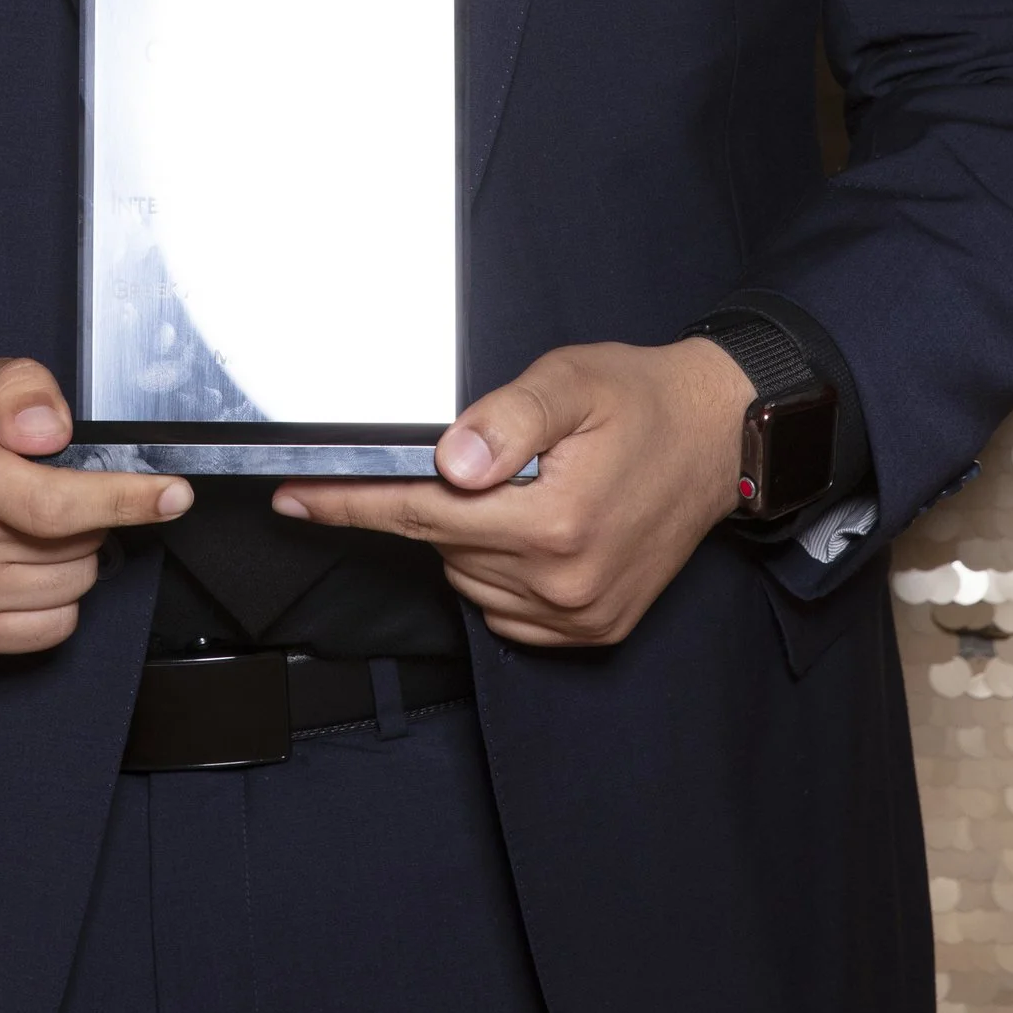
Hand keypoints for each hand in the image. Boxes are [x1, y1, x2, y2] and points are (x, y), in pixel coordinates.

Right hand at [0, 358, 190, 656]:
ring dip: (74, 555)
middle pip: (74, 547)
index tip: (173, 495)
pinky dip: (58, 596)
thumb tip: (54, 433)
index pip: (52, 504)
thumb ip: (20, 389)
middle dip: (89, 514)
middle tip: (51, 486)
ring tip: (30, 522)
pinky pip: (52, 627)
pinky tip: (24, 562)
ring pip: (72, 587)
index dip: (123, 500)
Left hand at [270, 338, 749, 649]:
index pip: (421, 514)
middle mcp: (565, 582)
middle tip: (480, 458)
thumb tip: (451, 462)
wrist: (720, 439)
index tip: (292, 501)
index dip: (350, 504)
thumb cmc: (642, 401)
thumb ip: (506, 418)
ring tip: (522, 489)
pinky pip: (506, 611)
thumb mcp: (571, 381)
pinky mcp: (593, 631)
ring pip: (470, 580)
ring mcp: (580, 615)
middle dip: (437, 502)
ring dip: (471, 538)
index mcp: (554, 522)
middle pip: (443, 546)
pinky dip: (499, 572)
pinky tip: (534, 531)